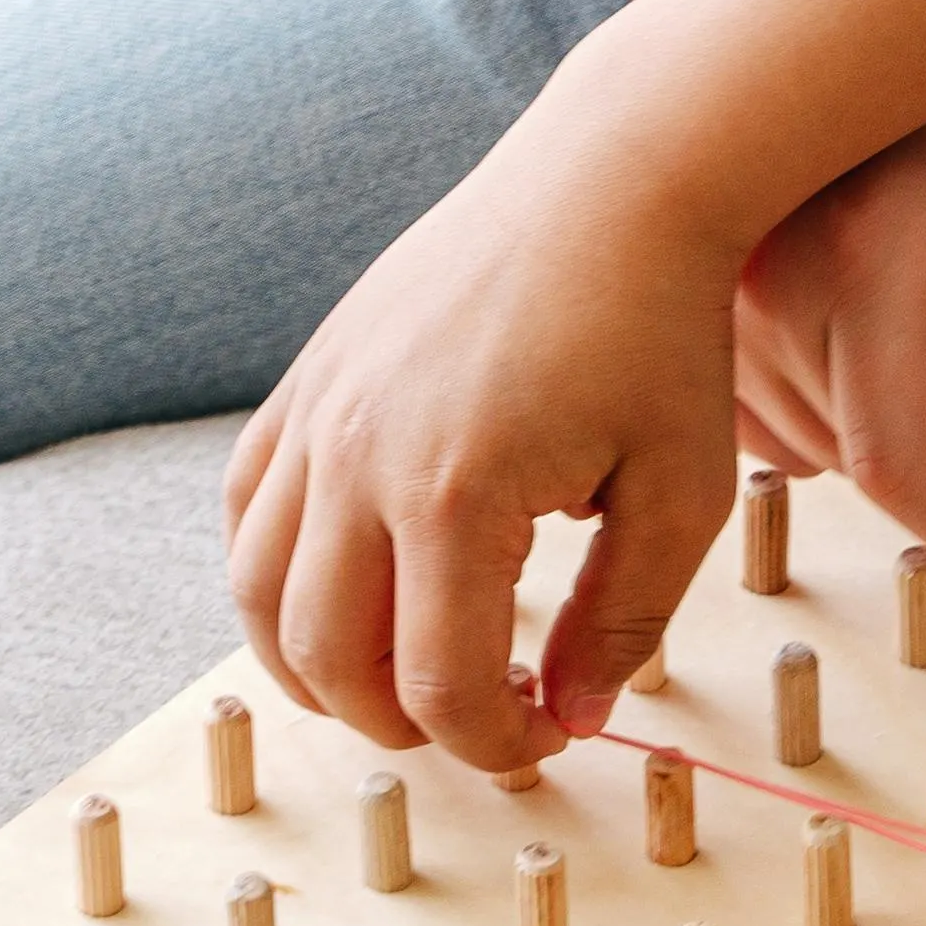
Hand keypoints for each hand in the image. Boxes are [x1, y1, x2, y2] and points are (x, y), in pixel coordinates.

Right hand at [227, 88, 748, 767]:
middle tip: (478, 719)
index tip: (553, 734)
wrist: (613, 181)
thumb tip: (573, 718)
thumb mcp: (680, 494)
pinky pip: (245, 508)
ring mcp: (318, 414)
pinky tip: (346, 591)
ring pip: (258, 595)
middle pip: (329, 660)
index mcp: (456, 497)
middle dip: (402, 722)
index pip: (440, 686)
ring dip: (319, 667)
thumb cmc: (662, 328)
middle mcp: (359, 459)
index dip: (497, 744)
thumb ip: (622, 621)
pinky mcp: (307, 381)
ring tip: (399, 678)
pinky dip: (275, 577)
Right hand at [727, 71, 925, 578]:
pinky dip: (849, 398)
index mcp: (859, 263)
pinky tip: (861, 302)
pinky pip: (792, 432)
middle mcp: (763, 294)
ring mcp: (712, 314)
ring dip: (902, 407)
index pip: (901, 466)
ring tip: (916, 288)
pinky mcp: (693, 330)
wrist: (869, 35)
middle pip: (883, 465)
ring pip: (838, 458)